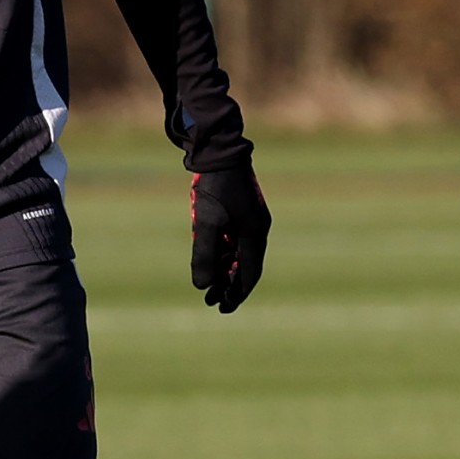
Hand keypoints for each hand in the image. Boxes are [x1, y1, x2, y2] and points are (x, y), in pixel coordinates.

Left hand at [190, 153, 270, 312]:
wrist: (218, 151)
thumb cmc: (213, 186)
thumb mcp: (206, 223)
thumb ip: (205, 255)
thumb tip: (203, 286)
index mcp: (255, 234)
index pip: (250, 273)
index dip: (237, 293)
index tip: (223, 308)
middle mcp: (257, 229)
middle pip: (245, 266)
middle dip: (229, 285)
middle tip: (213, 303)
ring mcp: (249, 219)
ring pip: (238, 254)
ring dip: (224, 270)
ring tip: (209, 288)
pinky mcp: (239, 212)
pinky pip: (233, 240)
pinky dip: (223, 253)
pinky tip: (210, 261)